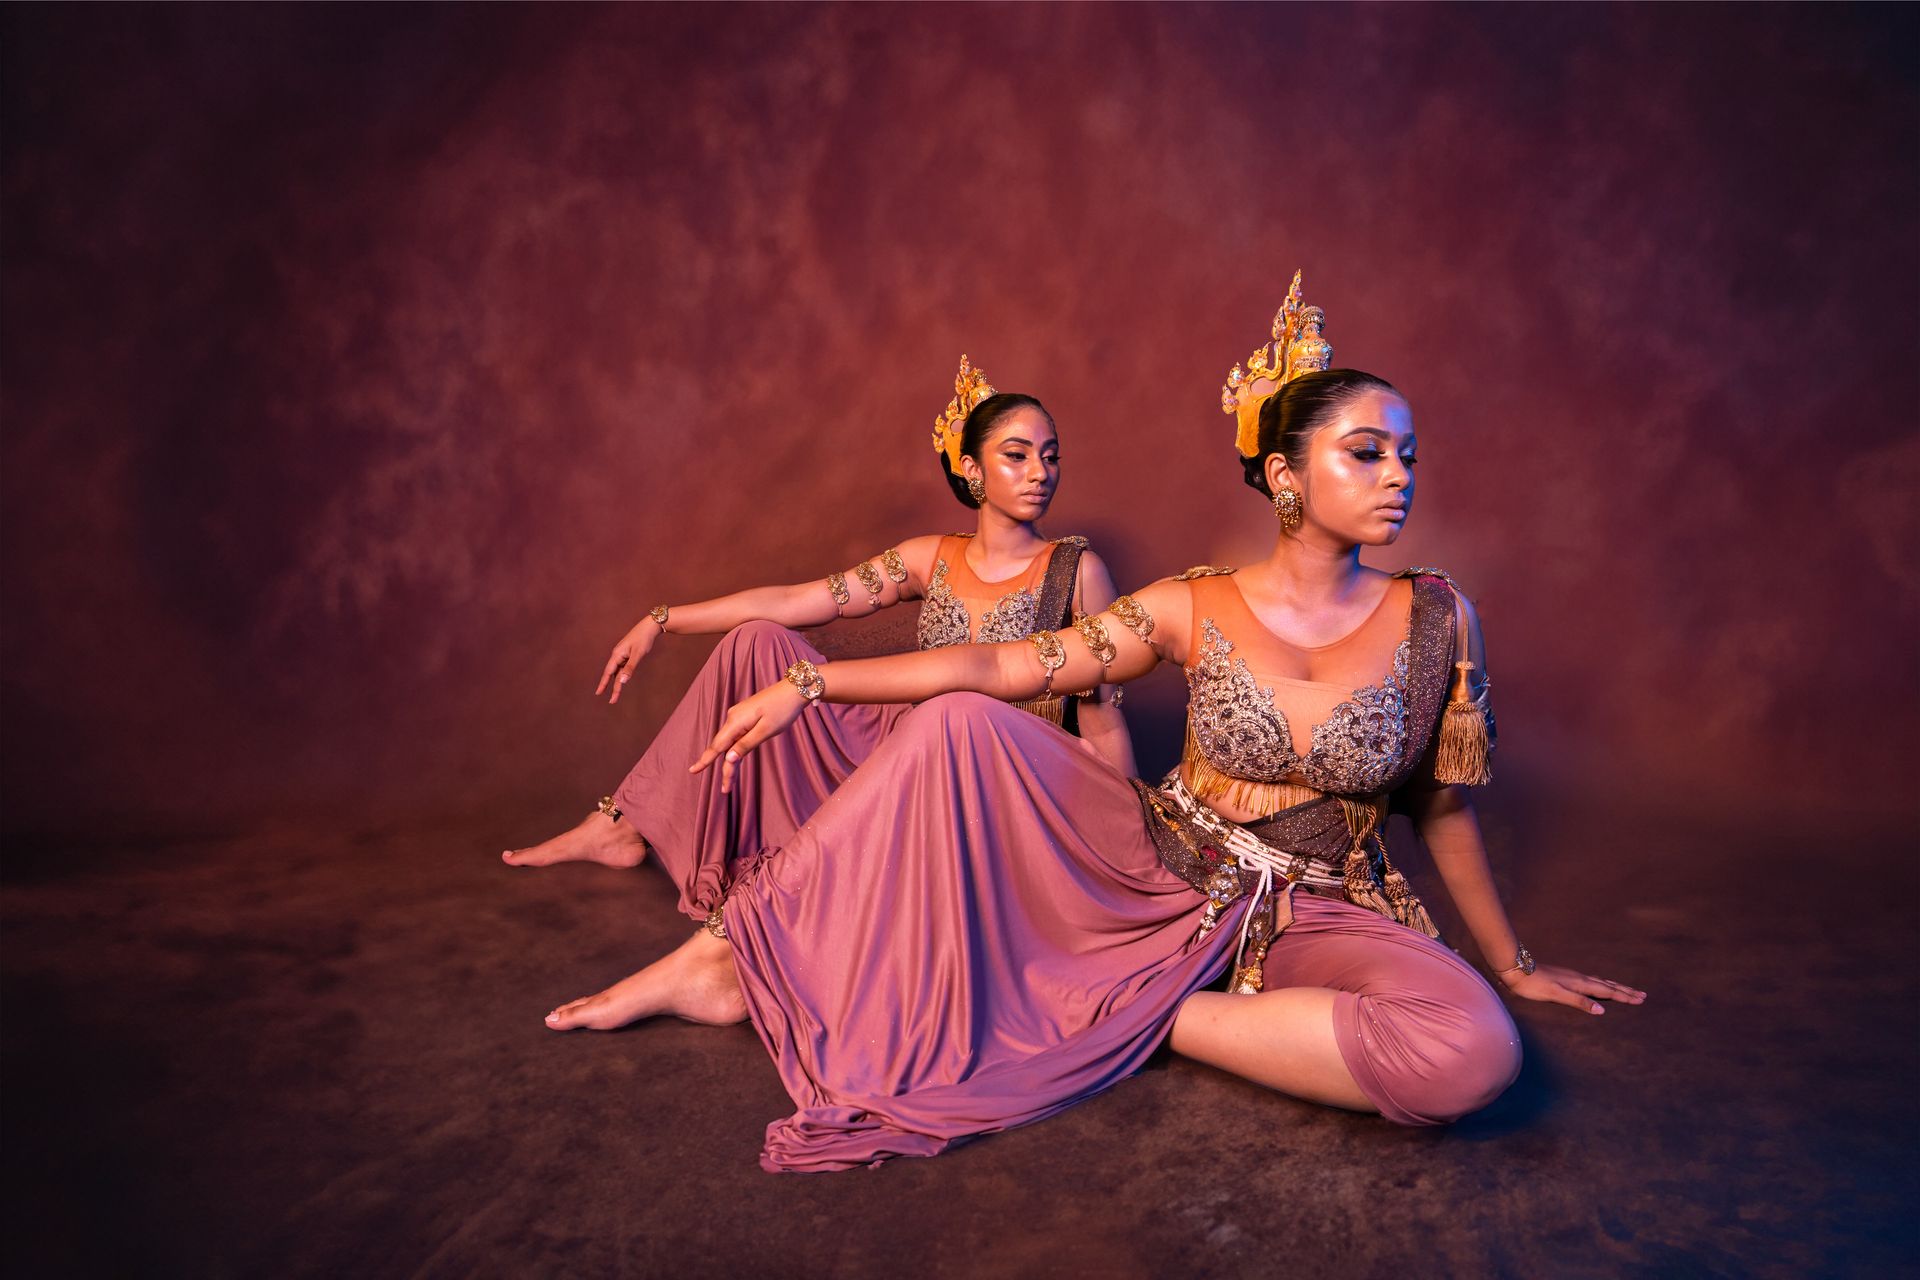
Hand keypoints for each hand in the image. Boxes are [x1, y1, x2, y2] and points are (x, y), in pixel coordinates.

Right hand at [596, 616, 662, 703]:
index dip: (603, 683)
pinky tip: (622, 680)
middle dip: (612, 688)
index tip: (598, 693)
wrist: (650, 626)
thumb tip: (622, 681)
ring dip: (617, 683)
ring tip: (616, 695)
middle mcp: (617, 655)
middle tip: (612, 701)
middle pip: (612, 674)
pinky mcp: (628, 654)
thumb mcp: (638, 654)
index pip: (608, 672)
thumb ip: (630, 668)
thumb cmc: (644, 639)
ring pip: (618, 672)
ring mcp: (622, 655)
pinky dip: (622, 676)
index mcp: (617, 655)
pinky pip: (623, 668)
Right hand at [689, 681, 808, 792]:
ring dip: (730, 761)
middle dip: (725, 769)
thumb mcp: (766, 730)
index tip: (693, 771)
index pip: (717, 746)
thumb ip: (746, 744)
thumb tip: (728, 758)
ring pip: (730, 742)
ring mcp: (739, 716)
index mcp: (736, 722)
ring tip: (731, 782)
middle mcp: (733, 718)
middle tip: (726, 789)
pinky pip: (736, 736)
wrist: (794, 689)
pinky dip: (735, 749)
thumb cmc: (783, 709)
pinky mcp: (745, 716)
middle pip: (723, 747)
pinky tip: (735, 760)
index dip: (705, 760)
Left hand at [1499, 962, 1644, 1014]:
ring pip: (1600, 982)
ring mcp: (1573, 977)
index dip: (1624, 996)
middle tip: (1642, 995)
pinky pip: (1591, 982)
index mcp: (1580, 983)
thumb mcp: (1557, 995)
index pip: (1608, 991)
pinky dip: (1601, 985)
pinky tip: (1597, 987)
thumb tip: (1602, 1010)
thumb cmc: (1534, 985)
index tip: (1641, 1000)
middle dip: (1625, 991)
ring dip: (1614, 987)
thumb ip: (1579, 1002)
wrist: (1516, 970)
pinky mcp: (1566, 978)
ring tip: (1626, 990)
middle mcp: (1579, 979)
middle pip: (1607, 985)